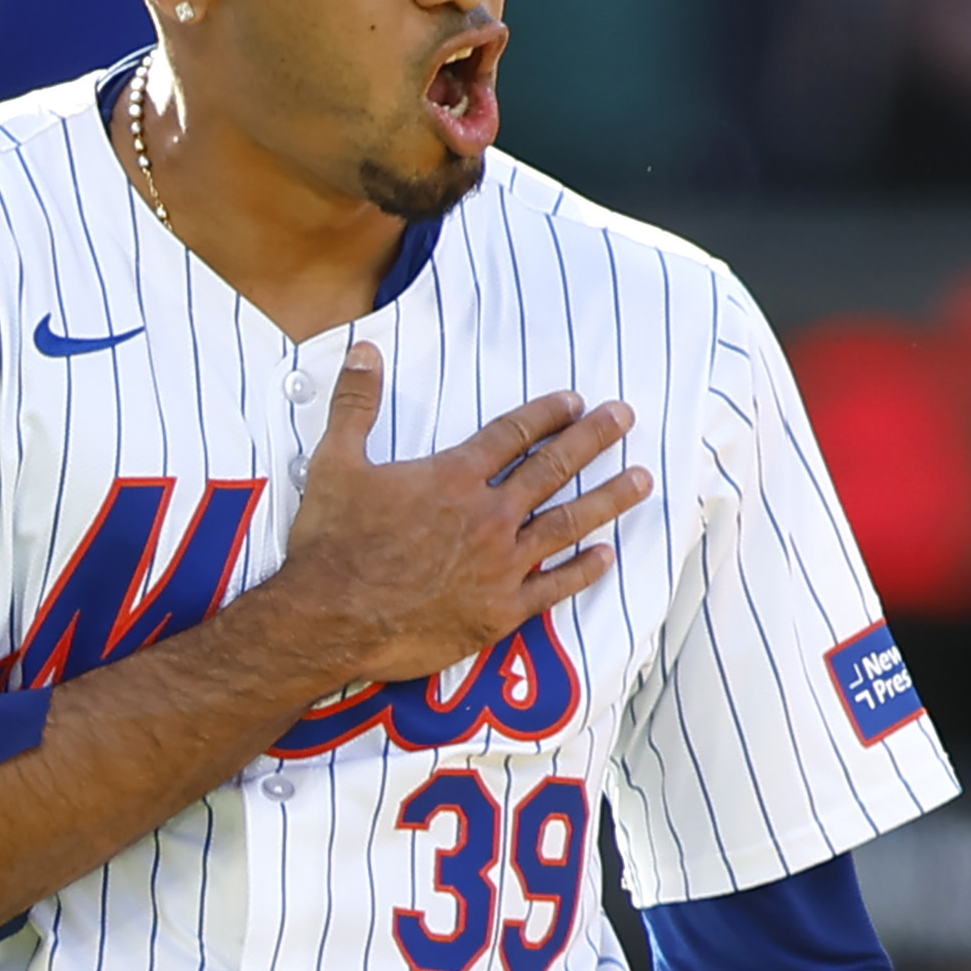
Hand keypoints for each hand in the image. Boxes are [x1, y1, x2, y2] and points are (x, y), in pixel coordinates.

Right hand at [268, 347, 647, 688]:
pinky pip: (553, 587)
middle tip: (625, 418)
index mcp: (453, 477)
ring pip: (567, 523)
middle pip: (552, 468)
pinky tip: (607, 556)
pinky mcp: (499, 610)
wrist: (328, 618)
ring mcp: (499, 564)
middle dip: (594, 439)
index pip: (513, 434)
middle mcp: (486, 515)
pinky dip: (583, 570)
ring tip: (641, 479)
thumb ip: (355, 404)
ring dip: (607, 499)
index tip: (575, 401)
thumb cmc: (330, 544)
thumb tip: (363, 351)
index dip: (546, 413)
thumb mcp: (334, 462)